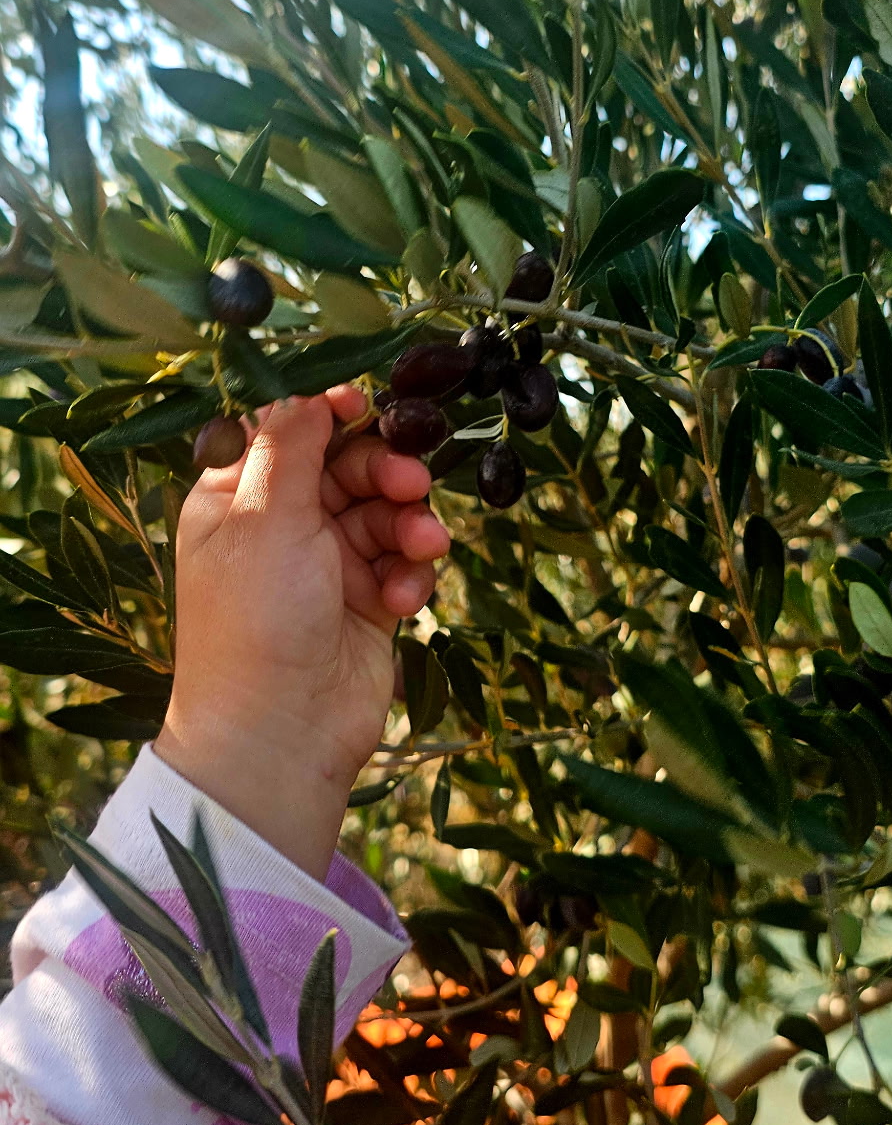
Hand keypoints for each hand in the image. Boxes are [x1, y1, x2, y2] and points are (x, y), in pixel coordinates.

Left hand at [154, 388, 449, 879]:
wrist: (280, 734)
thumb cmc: (255, 622)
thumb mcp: (263, 519)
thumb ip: (290, 447)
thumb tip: (306, 390)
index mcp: (235, 499)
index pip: (283, 431)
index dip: (325, 412)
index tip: (363, 403)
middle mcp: (279, 527)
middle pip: (345, 465)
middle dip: (383, 468)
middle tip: (410, 481)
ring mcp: (325, 566)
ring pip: (383, 512)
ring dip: (408, 522)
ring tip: (422, 544)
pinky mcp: (366, 604)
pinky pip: (401, 564)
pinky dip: (410, 574)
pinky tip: (404, 599)